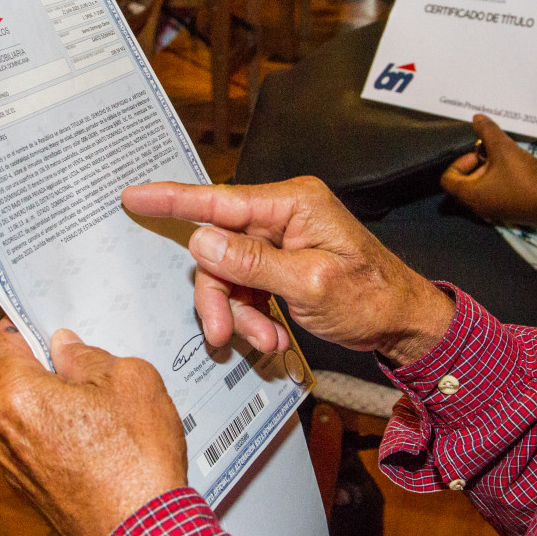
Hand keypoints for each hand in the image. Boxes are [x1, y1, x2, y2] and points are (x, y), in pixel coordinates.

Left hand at [0, 323, 186, 535]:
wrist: (143, 534)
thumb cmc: (136, 458)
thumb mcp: (128, 379)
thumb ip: (88, 356)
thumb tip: (66, 349)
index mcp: (14, 393)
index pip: (4, 338)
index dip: (28, 323)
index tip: (50, 319)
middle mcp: (1, 429)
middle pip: (14, 376)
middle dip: (46, 363)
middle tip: (87, 356)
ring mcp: (12, 464)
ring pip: (27, 411)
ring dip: (54, 399)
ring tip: (100, 398)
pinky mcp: (30, 490)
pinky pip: (37, 443)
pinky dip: (59, 431)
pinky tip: (98, 433)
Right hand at [120, 177, 453, 365]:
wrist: (404, 324)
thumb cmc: (371, 298)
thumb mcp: (309, 284)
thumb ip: (251, 263)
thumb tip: (200, 241)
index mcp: (292, 203)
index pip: (219, 199)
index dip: (172, 199)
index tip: (132, 196)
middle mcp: (283, 214)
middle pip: (218, 248)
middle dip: (219, 294)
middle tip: (222, 333)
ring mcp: (281, 239)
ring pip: (228, 272)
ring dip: (237, 311)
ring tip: (264, 339)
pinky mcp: (281, 262)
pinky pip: (245, 285)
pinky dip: (251, 313)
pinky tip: (271, 335)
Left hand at [439, 114, 536, 225]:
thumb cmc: (524, 179)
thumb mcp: (504, 149)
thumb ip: (487, 131)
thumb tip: (476, 118)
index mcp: (469, 195)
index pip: (447, 178)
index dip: (459, 161)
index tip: (479, 153)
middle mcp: (476, 207)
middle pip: (464, 182)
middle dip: (476, 163)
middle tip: (494, 152)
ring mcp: (491, 212)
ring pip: (480, 187)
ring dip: (488, 170)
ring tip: (506, 159)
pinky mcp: (506, 212)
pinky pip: (493, 194)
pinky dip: (498, 180)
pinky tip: (515, 170)